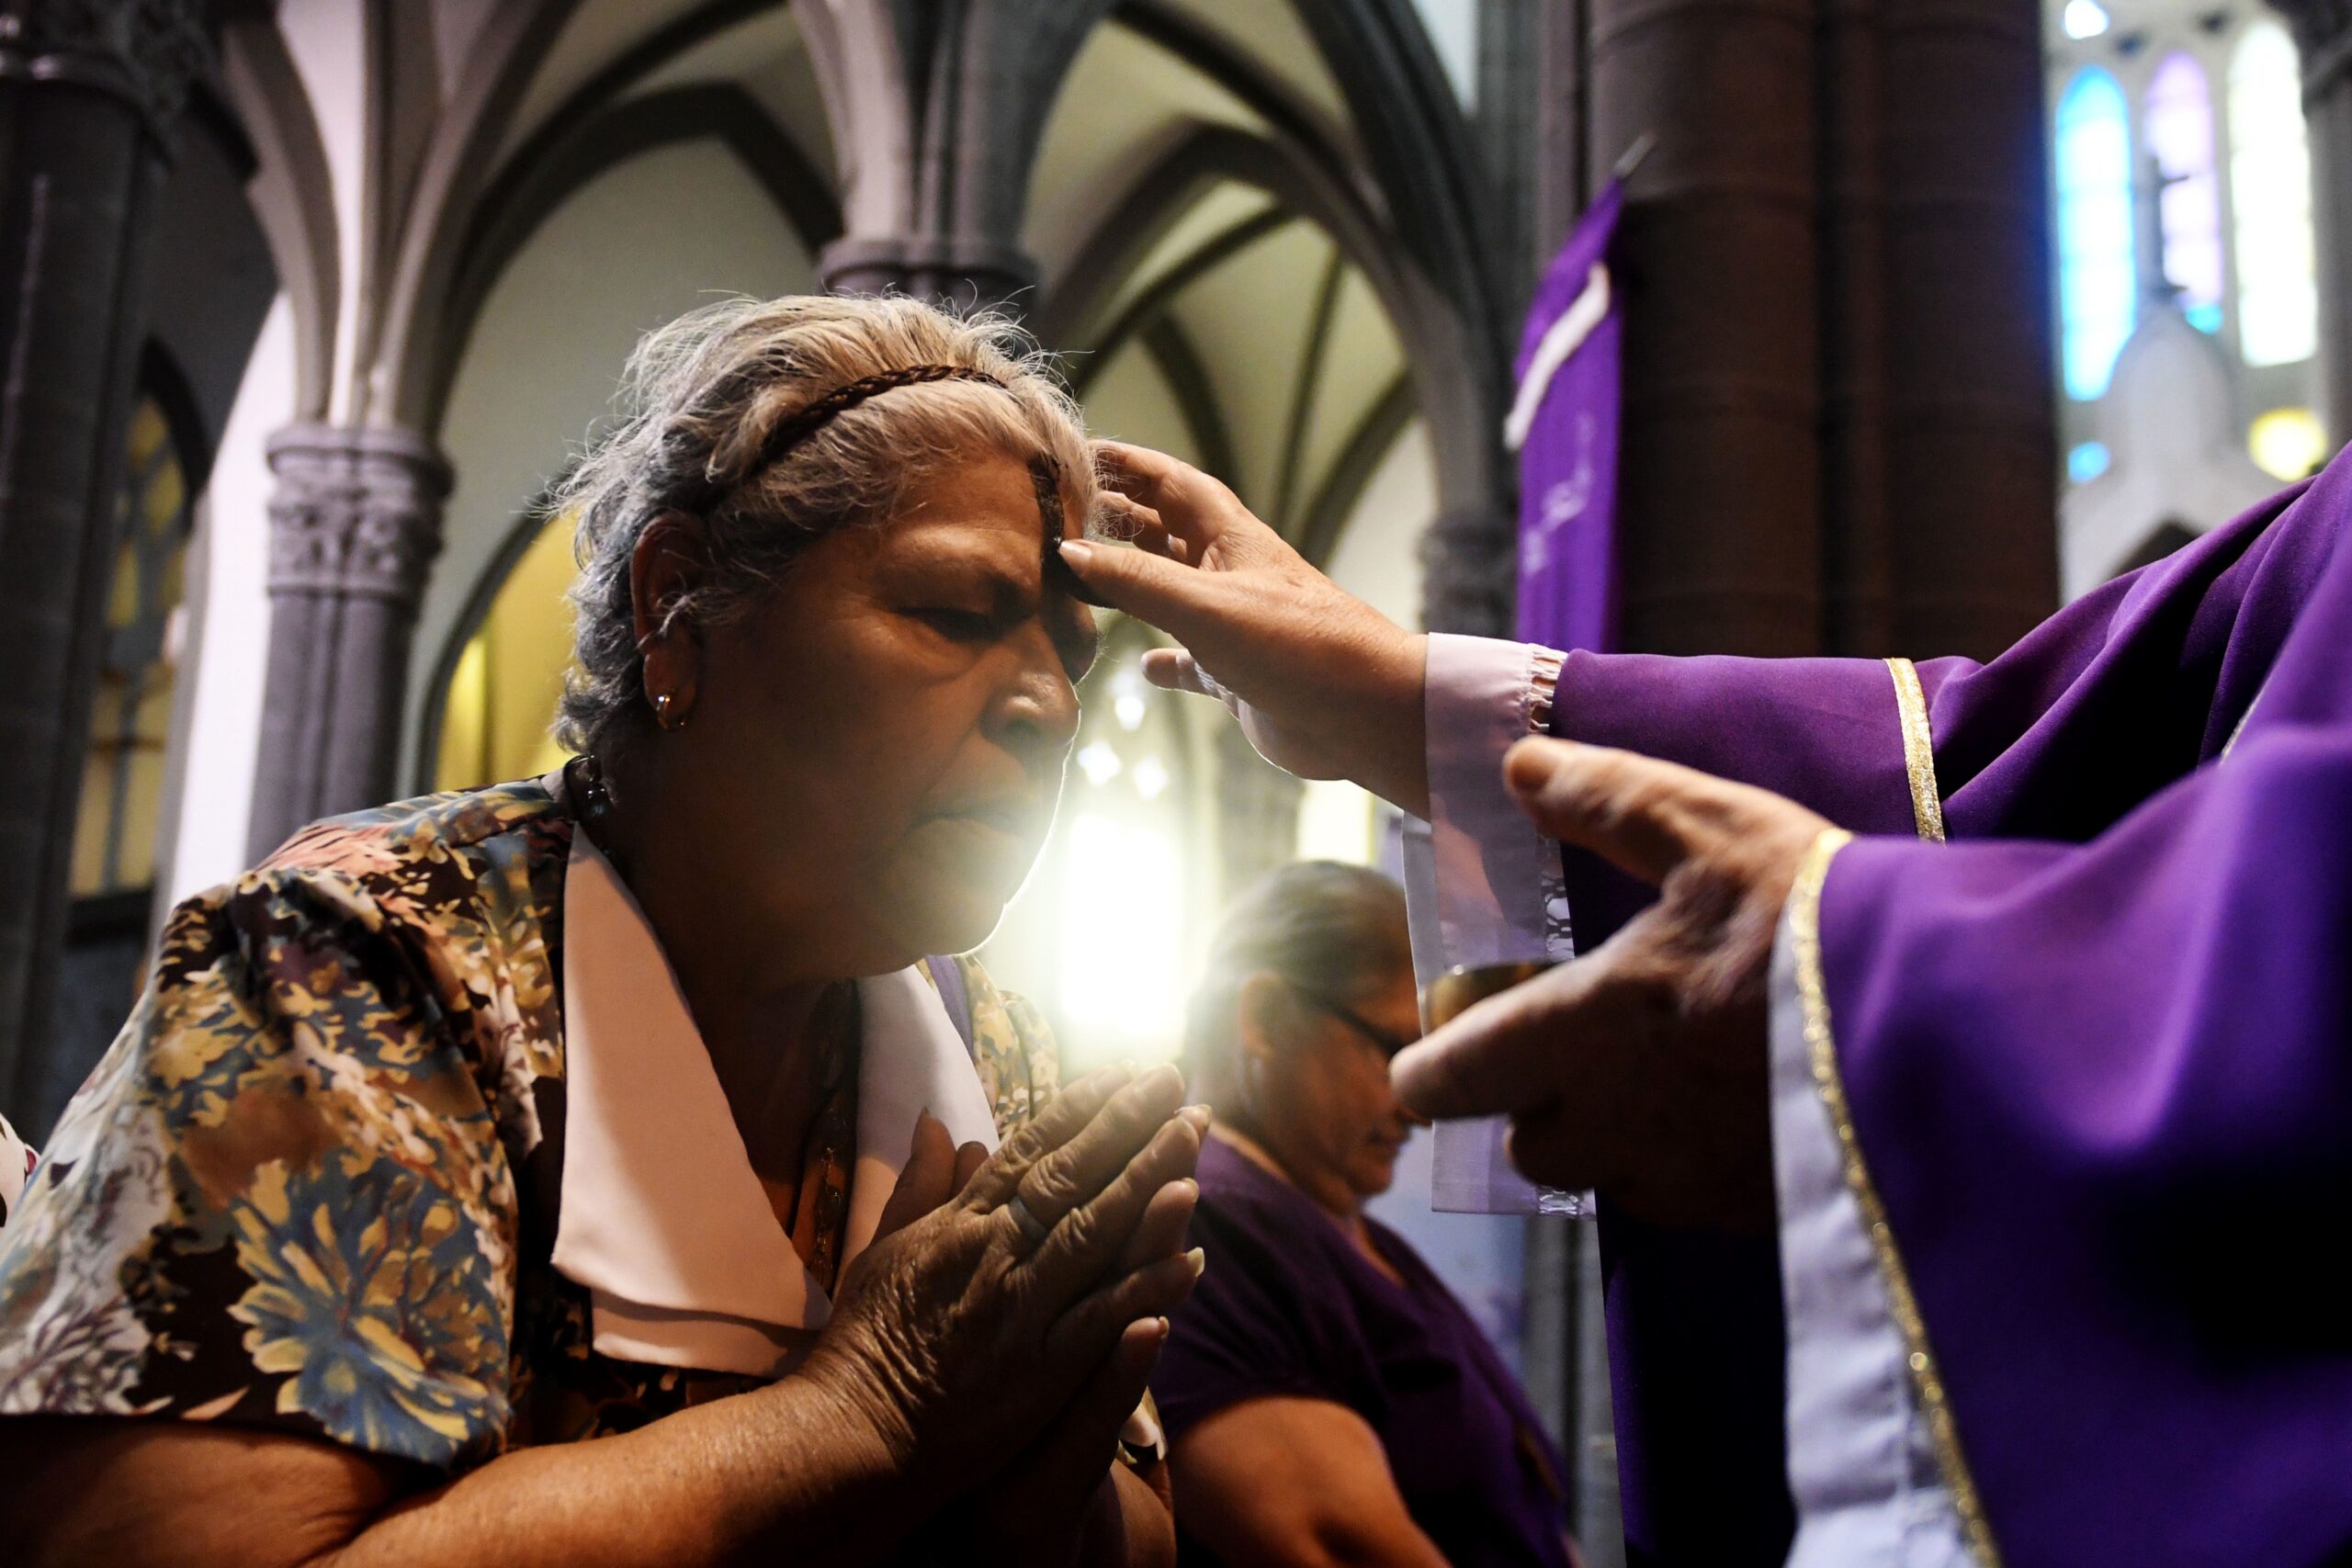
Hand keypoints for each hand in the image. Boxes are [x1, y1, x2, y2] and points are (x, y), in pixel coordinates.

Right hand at [807, 1065, 1205, 1505]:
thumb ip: (919, 1185)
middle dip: (1128, 1121)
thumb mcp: (883, 1248)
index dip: (1079, 1107)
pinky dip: (1147, 1285)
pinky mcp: (1042, 1367)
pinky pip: (1104, 1316)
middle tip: (1175, 1079)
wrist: (855, 1431)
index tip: (1122, 1071)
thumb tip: (937, 1121)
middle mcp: (995, 1252)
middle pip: (1072, 1174)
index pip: (1029, 1150)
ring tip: (1193, 1134)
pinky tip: (1193, 1257)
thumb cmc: (865, 1342)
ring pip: (1096, 1229)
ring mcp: (1021, 1307)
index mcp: (961, 1223)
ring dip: (1150, 1179)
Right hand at [1056, 441, 1431, 815]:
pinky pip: (1191, 660)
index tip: (1079, 454)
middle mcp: (1230, 574)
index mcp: (1230, 538)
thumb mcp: (1205, 604)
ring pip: (1172, 592)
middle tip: (1066, 513)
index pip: (1171, 484)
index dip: (1128, 464)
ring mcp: (1235, 624)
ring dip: (1133, 583)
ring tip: (1084, 577)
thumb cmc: (1295, 644)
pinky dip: (1165, 661)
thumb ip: (1137, 580)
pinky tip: (1143, 668)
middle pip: (1166, 531)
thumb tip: (1070, 552)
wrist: (1364, 712)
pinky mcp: (1239, 673)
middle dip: (1120, 518)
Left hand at [1389, 738, 1834, 1231]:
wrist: (1957, 1036)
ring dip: (1608, 1138)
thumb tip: (1518, 765)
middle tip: (1571, 1046)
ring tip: (1660, 1074)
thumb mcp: (1712, 829)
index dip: (1429, 1067)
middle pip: (1523, 1144)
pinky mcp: (1750, 1214)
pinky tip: (1729, 1108)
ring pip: (1602, 1178)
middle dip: (1530, 1105)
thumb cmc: (1818, 925)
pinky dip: (1682, 1164)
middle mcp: (1613, 1123)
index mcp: (1582, 1031)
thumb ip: (1607, 799)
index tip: (1435, 1046)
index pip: (1451, 1079)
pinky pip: (1680, 1202)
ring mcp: (1683, 1181)